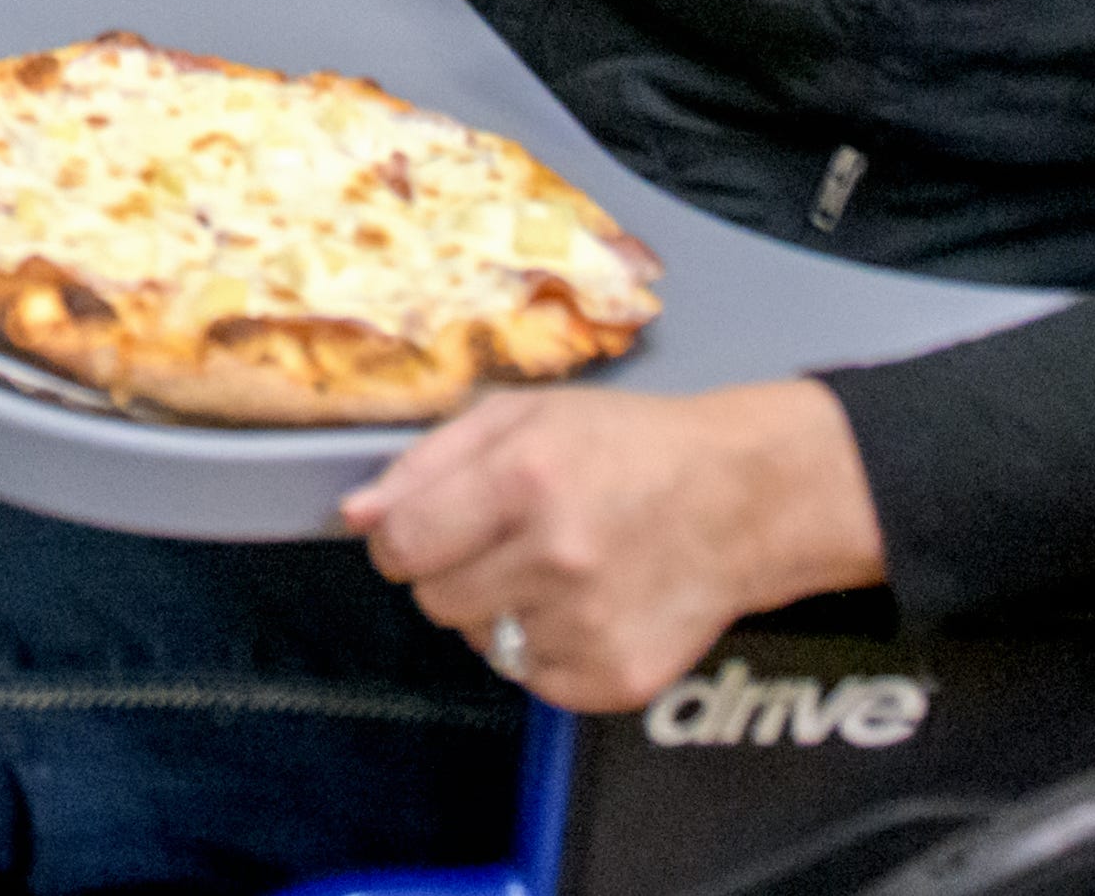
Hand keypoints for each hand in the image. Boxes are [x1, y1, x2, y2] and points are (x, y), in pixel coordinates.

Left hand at [339, 381, 886, 713]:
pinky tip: (583, 603)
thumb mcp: (520, 416)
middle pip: (434, 600)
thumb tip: (355, 516)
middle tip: (502, 540)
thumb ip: (426, 462)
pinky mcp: (618, 678)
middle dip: (450, 570)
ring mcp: (591, 626)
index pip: (403, 545)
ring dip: (499, 608)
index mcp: (524, 480)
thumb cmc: (624, 444)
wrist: (739, 497)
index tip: (417, 533)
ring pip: (480, 643)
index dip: (396, 541)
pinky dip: (543, 647)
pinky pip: (533, 677)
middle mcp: (557, 558)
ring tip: (552, 567)